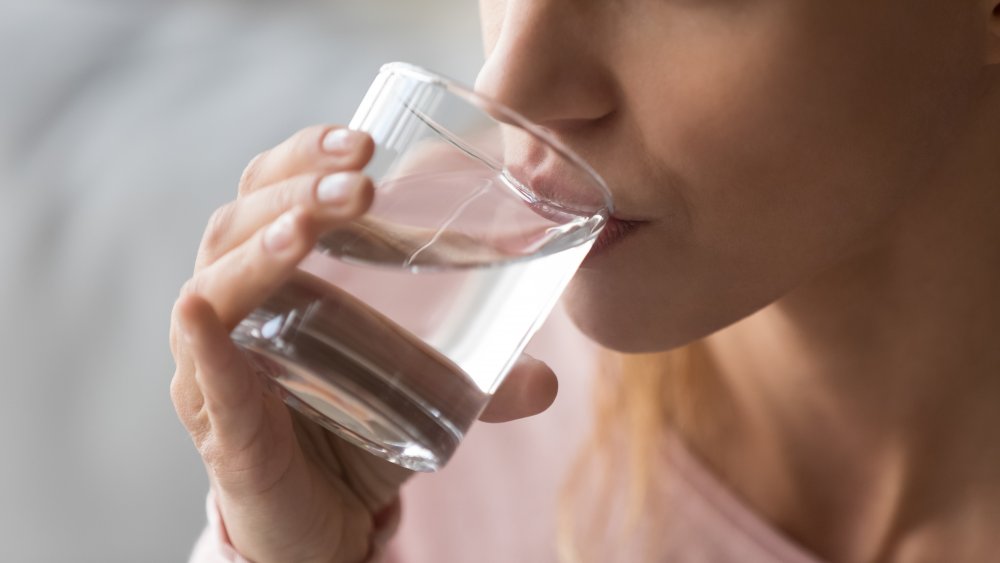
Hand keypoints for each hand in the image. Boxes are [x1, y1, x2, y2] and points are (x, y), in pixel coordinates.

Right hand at [169, 125, 558, 562]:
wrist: (321, 521)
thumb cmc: (355, 431)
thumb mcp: (422, 390)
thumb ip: (482, 380)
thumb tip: (548, 381)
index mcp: (277, 276)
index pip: (272, 189)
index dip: (307, 155)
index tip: (366, 141)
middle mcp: (235, 308)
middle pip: (240, 221)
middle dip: (296, 189)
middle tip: (359, 179)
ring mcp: (217, 366)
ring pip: (216, 285)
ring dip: (261, 247)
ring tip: (309, 227)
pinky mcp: (222, 426)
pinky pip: (205, 378)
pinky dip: (204, 346)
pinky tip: (203, 313)